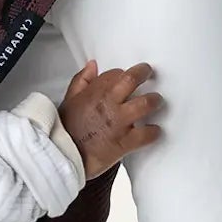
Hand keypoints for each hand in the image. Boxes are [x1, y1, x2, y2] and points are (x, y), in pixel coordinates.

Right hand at [58, 61, 161, 178]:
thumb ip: (81, 80)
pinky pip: (147, 134)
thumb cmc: (67, 130)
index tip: (125, 78)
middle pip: (132, 79)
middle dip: (144, 72)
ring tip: (156, 101)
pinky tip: (154, 130)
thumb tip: (92, 65)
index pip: (115, 73)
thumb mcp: (68, 100)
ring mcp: (119, 122)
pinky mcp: (125, 142)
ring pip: (146, 103)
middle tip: (148, 73)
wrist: (65, 156)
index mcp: (94, 92)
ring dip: (155, 100)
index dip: (122, 74)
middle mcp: (109, 104)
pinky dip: (154, 132)